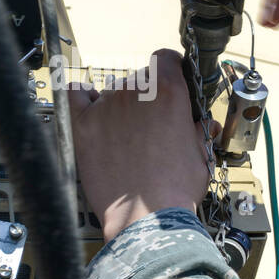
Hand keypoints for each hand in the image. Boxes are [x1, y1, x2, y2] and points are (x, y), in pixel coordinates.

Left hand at [68, 49, 215, 241]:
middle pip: (141, 79)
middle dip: (149, 98)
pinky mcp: (82, 124)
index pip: (166, 59)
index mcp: (169, 92)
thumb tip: (202, 125)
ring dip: (122, 106)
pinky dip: (84, 98)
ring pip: (114, 91)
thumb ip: (198, 131)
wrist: (147, 218)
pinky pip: (76, 94)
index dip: (171, 70)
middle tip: (154, 126)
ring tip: (129, 135)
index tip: (172, 82)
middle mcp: (136, 91)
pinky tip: (93, 109)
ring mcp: (105, 105)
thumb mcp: (200, 155)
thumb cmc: (175, 190)